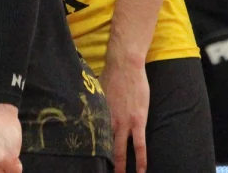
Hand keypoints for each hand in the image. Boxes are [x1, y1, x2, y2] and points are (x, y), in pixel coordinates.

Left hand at [100, 56, 148, 172]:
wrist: (124, 65)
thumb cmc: (111, 75)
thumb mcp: (96, 91)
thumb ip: (94, 102)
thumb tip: (85, 102)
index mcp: (98, 116)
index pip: (93, 138)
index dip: (92, 151)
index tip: (89, 161)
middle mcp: (109, 122)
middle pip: (106, 149)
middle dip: (105, 164)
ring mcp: (124, 123)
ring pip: (122, 151)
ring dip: (120, 167)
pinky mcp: (138, 122)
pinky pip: (140, 145)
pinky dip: (141, 160)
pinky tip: (141, 171)